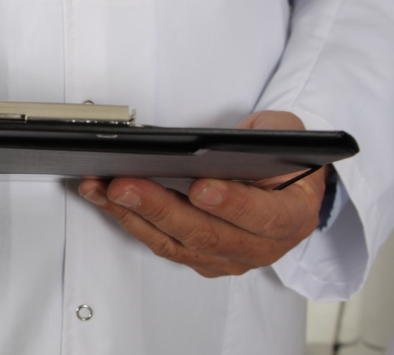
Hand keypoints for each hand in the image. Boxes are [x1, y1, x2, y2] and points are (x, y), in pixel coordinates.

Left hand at [77, 111, 324, 277]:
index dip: (232, 204)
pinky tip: (105, 198)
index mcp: (292, 217)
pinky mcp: (199, 258)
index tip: (201, 187)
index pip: (264, 217)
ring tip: (101, 188)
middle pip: (206, 234)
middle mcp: (261, 246)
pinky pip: (161, 244)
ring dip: (132, 216)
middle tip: (125, 185)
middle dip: (159, 208)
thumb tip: (221, 141)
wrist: (285, 188)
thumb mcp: (287, 134)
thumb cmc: (284, 160)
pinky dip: (129, 221)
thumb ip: (266, 133)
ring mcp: (227, 257)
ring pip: (175, 243)